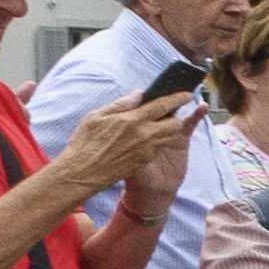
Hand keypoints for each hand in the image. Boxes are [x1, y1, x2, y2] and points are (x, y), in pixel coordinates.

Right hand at [71, 90, 199, 195]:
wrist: (82, 174)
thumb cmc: (85, 144)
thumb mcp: (97, 116)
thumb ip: (121, 104)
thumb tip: (138, 95)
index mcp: (133, 120)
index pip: (164, 105)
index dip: (178, 98)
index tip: (186, 94)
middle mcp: (145, 135)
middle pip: (174, 123)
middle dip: (174, 115)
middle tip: (167, 111)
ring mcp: (147, 150)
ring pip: (168, 136)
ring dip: (167, 128)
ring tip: (156, 123)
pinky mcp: (145, 161)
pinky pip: (159, 147)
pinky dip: (158, 139)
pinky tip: (145, 137)